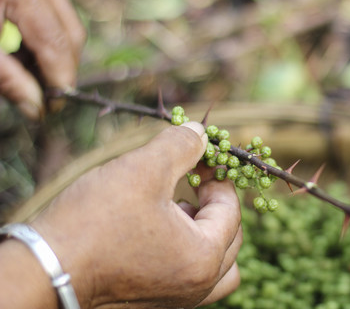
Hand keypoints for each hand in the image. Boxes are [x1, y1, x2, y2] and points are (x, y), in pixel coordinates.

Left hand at [0, 0, 84, 119]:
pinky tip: (24, 54)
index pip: (57, 43)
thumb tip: (37, 110)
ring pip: (69, 27)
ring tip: (27, 74)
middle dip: (61, 70)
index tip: (52, 108)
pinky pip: (58, 17)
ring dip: (55, 57)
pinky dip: (46, 40)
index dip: (60, 80)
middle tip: (43, 97)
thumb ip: (7, 79)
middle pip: (71, 36)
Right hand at [32, 122, 241, 307]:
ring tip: (179, 207)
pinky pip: (189, 277)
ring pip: (214, 265)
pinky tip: (159, 229)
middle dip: (215, 204)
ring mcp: (175, 300)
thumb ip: (181, 146)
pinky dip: (187, 251)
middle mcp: (196, 288)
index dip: (219, 178)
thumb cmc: (94, 221)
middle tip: (194, 180)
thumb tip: (201, 133)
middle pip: (229, 238)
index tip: (203, 159)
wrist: (42, 271)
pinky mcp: (153, 303)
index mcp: (204, 259)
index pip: (231, 210)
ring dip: (207, 232)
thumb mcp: (143, 169)